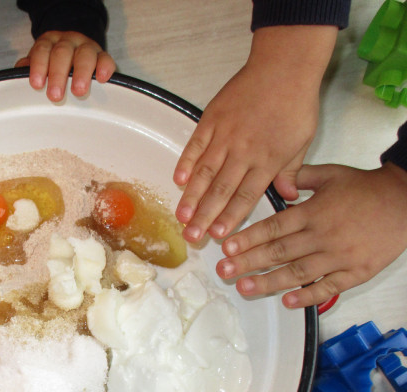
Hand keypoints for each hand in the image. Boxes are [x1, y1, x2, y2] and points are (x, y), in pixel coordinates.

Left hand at [15, 30, 114, 101]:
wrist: (74, 51)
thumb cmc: (52, 65)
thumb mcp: (38, 65)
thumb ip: (28, 71)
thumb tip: (16, 81)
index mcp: (48, 42)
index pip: (42, 50)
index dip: (39, 66)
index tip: (37, 84)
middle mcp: (67, 41)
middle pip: (62, 52)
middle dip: (58, 74)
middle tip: (55, 95)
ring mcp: (86, 47)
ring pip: (84, 54)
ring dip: (81, 73)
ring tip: (78, 91)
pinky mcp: (102, 55)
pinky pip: (105, 58)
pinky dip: (104, 67)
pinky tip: (101, 78)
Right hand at [173, 26, 336, 242]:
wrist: (284, 66)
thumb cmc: (296, 102)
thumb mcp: (303, 140)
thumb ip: (291, 170)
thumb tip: (288, 197)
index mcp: (268, 159)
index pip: (246, 195)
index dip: (231, 217)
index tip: (219, 235)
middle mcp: (243, 151)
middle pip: (221, 190)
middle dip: (205, 216)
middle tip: (192, 236)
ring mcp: (225, 135)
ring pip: (204, 172)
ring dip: (191, 197)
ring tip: (181, 217)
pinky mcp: (211, 119)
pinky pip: (195, 145)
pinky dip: (185, 163)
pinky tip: (178, 181)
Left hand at [216, 163, 406, 307]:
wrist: (406, 200)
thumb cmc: (365, 187)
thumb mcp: (330, 174)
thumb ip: (299, 178)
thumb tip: (274, 181)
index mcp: (314, 212)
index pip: (274, 227)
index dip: (248, 238)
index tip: (227, 247)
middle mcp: (323, 235)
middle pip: (280, 252)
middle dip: (248, 262)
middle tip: (224, 270)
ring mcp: (340, 256)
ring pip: (299, 272)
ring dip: (270, 281)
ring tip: (245, 287)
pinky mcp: (357, 272)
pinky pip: (329, 287)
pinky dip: (308, 296)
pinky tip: (288, 301)